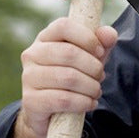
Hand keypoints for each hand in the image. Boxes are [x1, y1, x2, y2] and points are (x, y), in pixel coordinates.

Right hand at [10, 18, 117, 137]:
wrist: (50, 111)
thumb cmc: (72, 76)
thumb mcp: (89, 57)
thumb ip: (101, 43)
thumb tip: (109, 34)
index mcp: (45, 38)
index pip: (63, 26)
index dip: (86, 37)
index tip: (100, 51)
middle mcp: (32, 54)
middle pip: (69, 53)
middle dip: (93, 67)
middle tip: (101, 76)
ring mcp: (28, 77)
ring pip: (68, 78)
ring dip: (91, 87)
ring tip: (96, 91)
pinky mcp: (30, 100)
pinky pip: (63, 100)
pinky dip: (83, 102)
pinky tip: (90, 103)